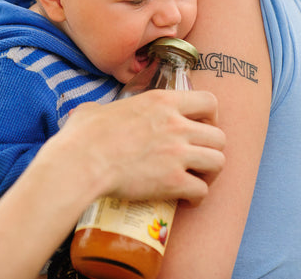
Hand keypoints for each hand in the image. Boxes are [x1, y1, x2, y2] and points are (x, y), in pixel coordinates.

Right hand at [53, 89, 225, 205]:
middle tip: (199, 158)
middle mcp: (176, 125)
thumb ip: (106, 109)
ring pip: (219, 162)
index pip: (209, 101)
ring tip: (197, 179)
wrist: (81, 163)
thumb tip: (92, 114)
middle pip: (219, 136)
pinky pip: (202, 191)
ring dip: (210, 173)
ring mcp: (178, 154)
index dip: (211, 116)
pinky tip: (187, 200)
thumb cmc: (83, 136)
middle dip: (212, 149)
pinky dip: (197, 198)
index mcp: (162, 102)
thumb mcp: (96, 109)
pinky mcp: (173, 182)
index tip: (201, 126)